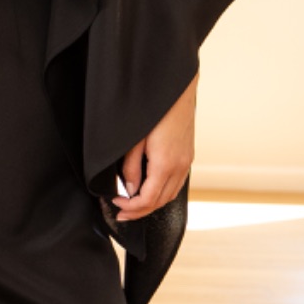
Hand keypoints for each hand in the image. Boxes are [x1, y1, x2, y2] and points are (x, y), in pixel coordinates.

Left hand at [111, 77, 197, 223]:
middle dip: (140, 211)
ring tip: (134, 206)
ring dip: (152, 204)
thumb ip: (132, 167)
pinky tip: (151, 190)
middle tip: (122, 213)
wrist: (175, 90)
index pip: (148, 199)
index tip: (116, 205)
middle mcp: (180, 166)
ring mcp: (186, 162)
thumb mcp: (135, 140)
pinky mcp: (188, 156)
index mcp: (165, 164)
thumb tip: (130, 189)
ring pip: (170, 194)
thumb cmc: (153, 111)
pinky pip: (177, 183)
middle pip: (160, 201)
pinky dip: (163, 193)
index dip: (131, 208)